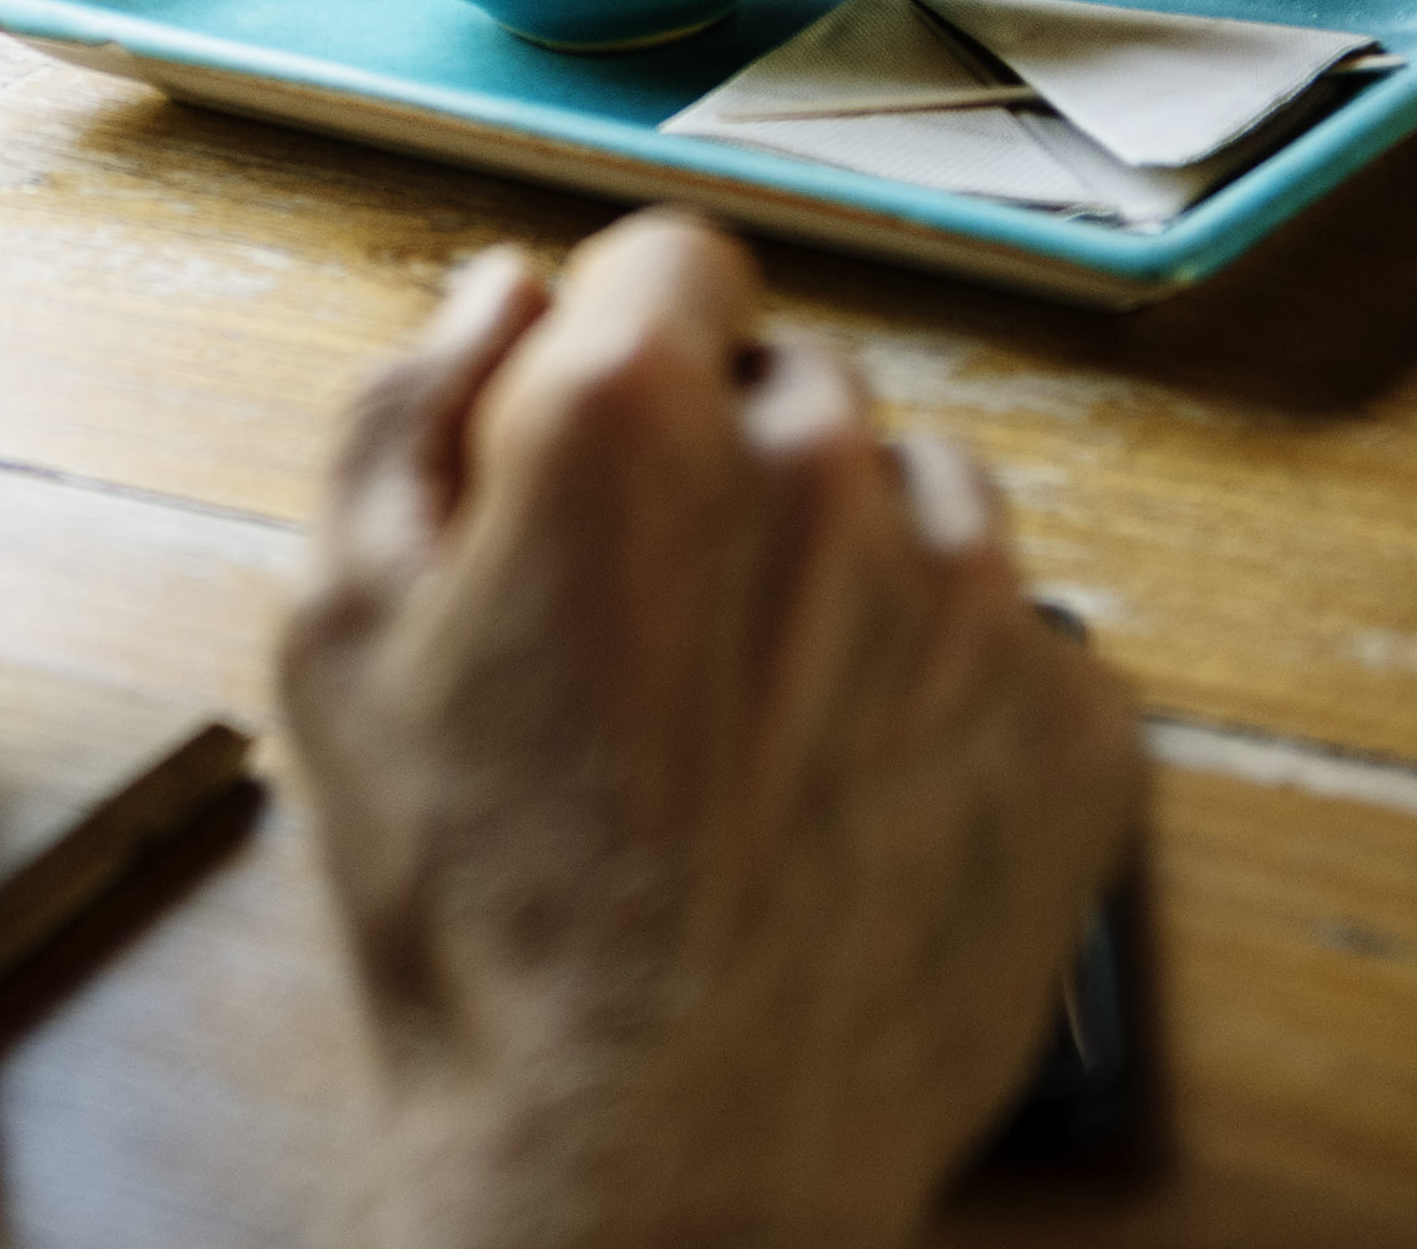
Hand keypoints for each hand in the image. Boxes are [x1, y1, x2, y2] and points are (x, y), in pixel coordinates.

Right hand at [281, 215, 1141, 1248]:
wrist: (651, 1159)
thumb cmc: (482, 918)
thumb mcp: (339, 636)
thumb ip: (405, 414)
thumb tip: (499, 293)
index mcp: (628, 421)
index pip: (674, 258)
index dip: (624, 344)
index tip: (606, 441)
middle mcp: (821, 469)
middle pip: (796, 381)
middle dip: (730, 465)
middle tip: (659, 628)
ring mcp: (970, 597)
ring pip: (921, 498)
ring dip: (852, 567)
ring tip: (758, 727)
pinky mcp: (1077, 723)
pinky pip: (1018, 642)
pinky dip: (948, 694)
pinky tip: (850, 796)